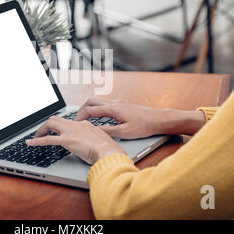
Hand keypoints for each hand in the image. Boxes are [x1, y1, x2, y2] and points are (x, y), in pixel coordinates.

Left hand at [26, 116, 125, 164]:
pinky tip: (29, 143)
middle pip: (57, 119)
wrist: (109, 151)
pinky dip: (36, 140)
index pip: (68, 122)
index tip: (58, 132)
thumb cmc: (107, 149)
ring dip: (41, 130)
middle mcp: (76, 125)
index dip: (61, 127)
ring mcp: (70, 131)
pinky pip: (47, 139)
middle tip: (42, 133)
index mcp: (84, 124)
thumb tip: (90, 146)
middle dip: (47, 125)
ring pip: (50, 123)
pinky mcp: (66, 140)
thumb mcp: (100, 141)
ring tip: (35, 137)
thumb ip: (93, 140)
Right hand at [74, 97, 205, 138]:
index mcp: (113, 109)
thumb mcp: (124, 133)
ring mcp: (118, 102)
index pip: (90, 110)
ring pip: (97, 101)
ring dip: (88, 108)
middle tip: (76, 119)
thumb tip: (94, 132)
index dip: (80, 117)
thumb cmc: (144, 126)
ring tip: (84, 118)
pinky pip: (104, 103)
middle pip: (91, 101)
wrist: (159, 119)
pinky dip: (96, 108)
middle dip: (81, 109)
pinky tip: (97, 117)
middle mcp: (114, 103)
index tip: (74, 124)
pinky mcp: (122, 104)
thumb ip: (108, 132)